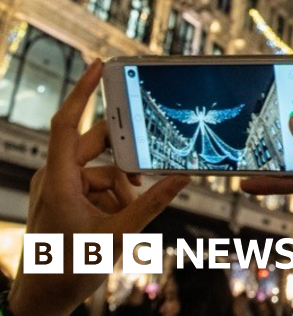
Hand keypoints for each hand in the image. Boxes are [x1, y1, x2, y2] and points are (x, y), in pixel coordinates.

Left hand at [8, 60, 187, 315]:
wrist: (43, 299)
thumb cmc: (71, 268)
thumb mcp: (119, 235)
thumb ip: (152, 202)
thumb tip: (183, 177)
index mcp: (59, 181)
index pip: (67, 124)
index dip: (82, 92)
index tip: (97, 65)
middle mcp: (53, 177)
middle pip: (96, 147)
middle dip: (125, 163)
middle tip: (145, 178)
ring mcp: (56, 186)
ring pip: (101, 169)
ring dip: (121, 188)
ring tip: (126, 217)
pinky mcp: (61, 197)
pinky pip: (95, 183)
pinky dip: (112, 197)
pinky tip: (116, 220)